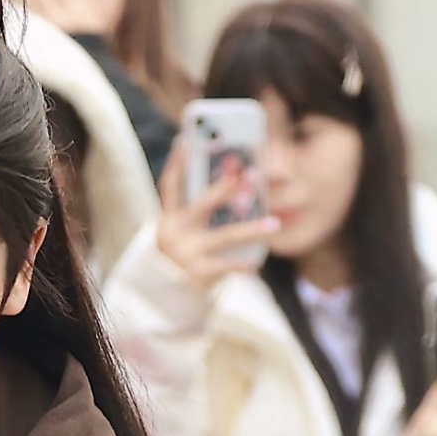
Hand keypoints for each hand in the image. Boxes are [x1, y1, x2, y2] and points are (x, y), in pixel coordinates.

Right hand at [155, 143, 280, 288]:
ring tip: (274, 224)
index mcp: (169, 218)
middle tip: (245, 174)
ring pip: (225, 236)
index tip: (184, 140)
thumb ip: (196, 212)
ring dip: (251, 229)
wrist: (162, 296)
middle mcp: (176, 232)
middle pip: (202, 205)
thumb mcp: (180, 232)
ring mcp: (187, 252)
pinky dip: (243, 265)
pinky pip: (227, 265)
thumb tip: (234, 185)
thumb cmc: (180, 254)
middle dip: (224, 189)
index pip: (170, 186)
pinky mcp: (198, 272)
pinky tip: (257, 264)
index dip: (176, 163)